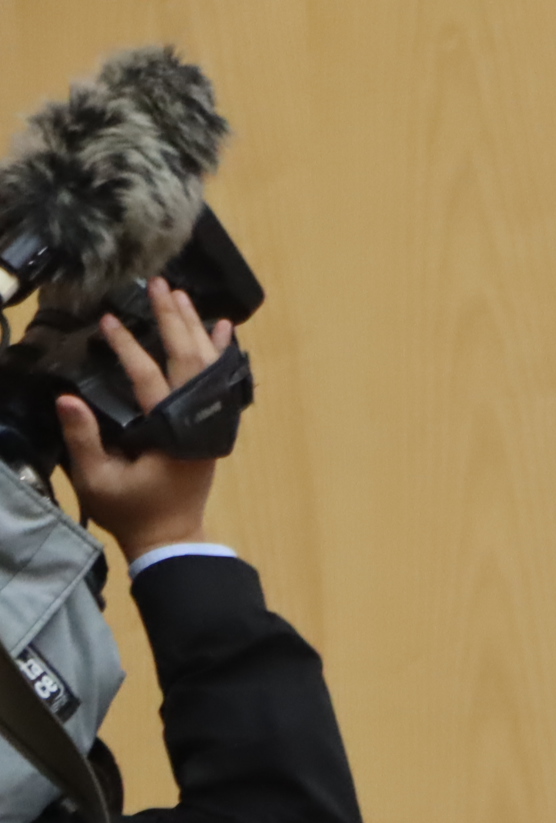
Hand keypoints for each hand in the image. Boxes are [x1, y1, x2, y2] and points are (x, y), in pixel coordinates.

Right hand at [55, 279, 233, 560]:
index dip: (130, 349)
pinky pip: (220, 382)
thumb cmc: (131, 511)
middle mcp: (197, 423)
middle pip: (190, 362)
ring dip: (195, 328)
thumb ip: (84, 438)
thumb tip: (66, 397)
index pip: (151, 380)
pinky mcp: (211, 426)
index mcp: (171, 434)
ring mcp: (210, 424)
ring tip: (181, 294)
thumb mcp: (98, 479)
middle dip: (175, 321)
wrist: (171, 537)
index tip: (108, 321)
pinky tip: (222, 328)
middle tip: (160, 285)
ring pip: (208, 367)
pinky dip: (221, 354)